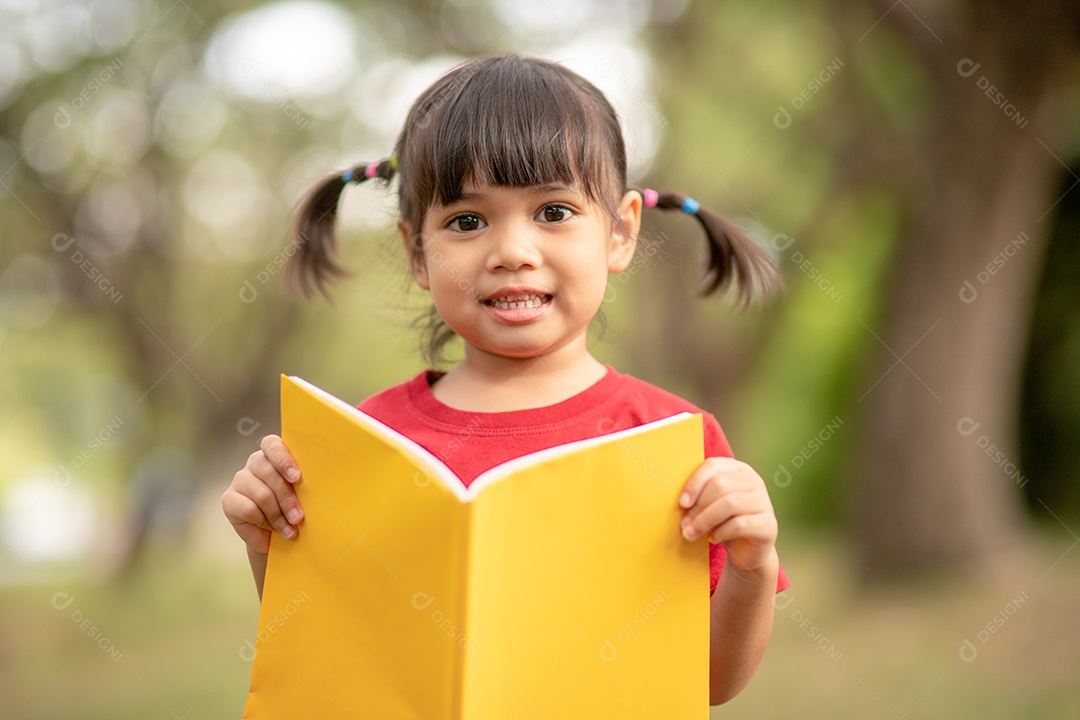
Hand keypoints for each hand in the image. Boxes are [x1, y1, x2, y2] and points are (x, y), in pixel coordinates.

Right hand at [221, 434, 304, 554]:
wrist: (274, 538)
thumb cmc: (291, 511)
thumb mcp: (301, 496)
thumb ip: (302, 485)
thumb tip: (314, 486)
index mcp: (274, 456)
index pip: (272, 445)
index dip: (284, 460)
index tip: (297, 478)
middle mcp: (255, 463)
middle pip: (270, 473)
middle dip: (287, 498)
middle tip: (298, 518)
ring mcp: (240, 479)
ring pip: (262, 494)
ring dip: (279, 516)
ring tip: (290, 529)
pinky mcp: (229, 499)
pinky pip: (249, 509)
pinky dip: (264, 522)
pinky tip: (271, 528)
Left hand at [678, 457, 777, 573]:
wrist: (745, 551)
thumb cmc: (722, 522)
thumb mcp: (709, 504)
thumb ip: (698, 495)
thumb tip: (678, 500)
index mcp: (737, 469)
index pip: (713, 465)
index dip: (694, 483)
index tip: (681, 503)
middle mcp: (754, 481)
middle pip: (720, 485)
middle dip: (698, 507)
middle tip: (683, 525)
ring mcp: (764, 502)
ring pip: (729, 504)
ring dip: (704, 521)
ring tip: (690, 534)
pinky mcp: (769, 525)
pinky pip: (740, 524)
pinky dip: (721, 532)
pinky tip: (712, 539)